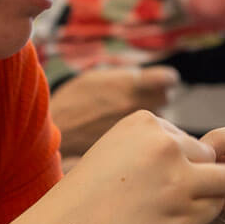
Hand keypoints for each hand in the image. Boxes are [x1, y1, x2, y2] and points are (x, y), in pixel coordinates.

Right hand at [40, 111, 224, 223]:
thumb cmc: (86, 199)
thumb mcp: (116, 150)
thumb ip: (154, 147)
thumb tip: (203, 154)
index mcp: (145, 123)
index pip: (187, 139)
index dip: (177, 164)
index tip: (150, 184)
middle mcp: (165, 145)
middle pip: (208, 156)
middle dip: (195, 177)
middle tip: (164, 202)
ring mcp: (179, 179)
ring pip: (224, 180)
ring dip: (206, 197)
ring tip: (173, 213)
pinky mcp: (187, 214)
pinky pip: (215, 209)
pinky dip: (202, 219)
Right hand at [51, 66, 179, 155]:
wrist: (55, 129)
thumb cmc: (74, 99)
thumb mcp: (99, 76)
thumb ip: (128, 77)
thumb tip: (149, 79)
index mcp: (130, 84)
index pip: (169, 78)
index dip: (166, 79)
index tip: (161, 81)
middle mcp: (136, 106)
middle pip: (166, 99)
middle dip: (158, 97)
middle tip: (141, 98)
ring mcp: (134, 129)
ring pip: (159, 122)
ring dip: (152, 118)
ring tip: (129, 118)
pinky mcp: (130, 147)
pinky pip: (146, 139)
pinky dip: (142, 136)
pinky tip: (126, 134)